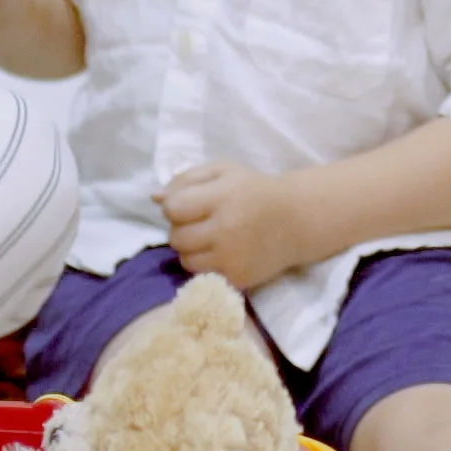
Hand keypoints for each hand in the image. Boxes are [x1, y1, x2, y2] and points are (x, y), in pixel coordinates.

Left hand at [161, 161, 322, 290]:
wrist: (296, 221)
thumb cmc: (254, 191)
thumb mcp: (223, 171)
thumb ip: (186, 179)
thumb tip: (155, 198)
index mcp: (222, 198)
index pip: (173, 208)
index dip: (176, 205)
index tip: (190, 204)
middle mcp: (226, 230)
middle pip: (176, 237)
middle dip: (182, 228)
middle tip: (200, 222)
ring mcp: (231, 258)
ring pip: (185, 259)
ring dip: (191, 248)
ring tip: (209, 237)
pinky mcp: (237, 278)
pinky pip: (201, 274)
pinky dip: (205, 263)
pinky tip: (220, 252)